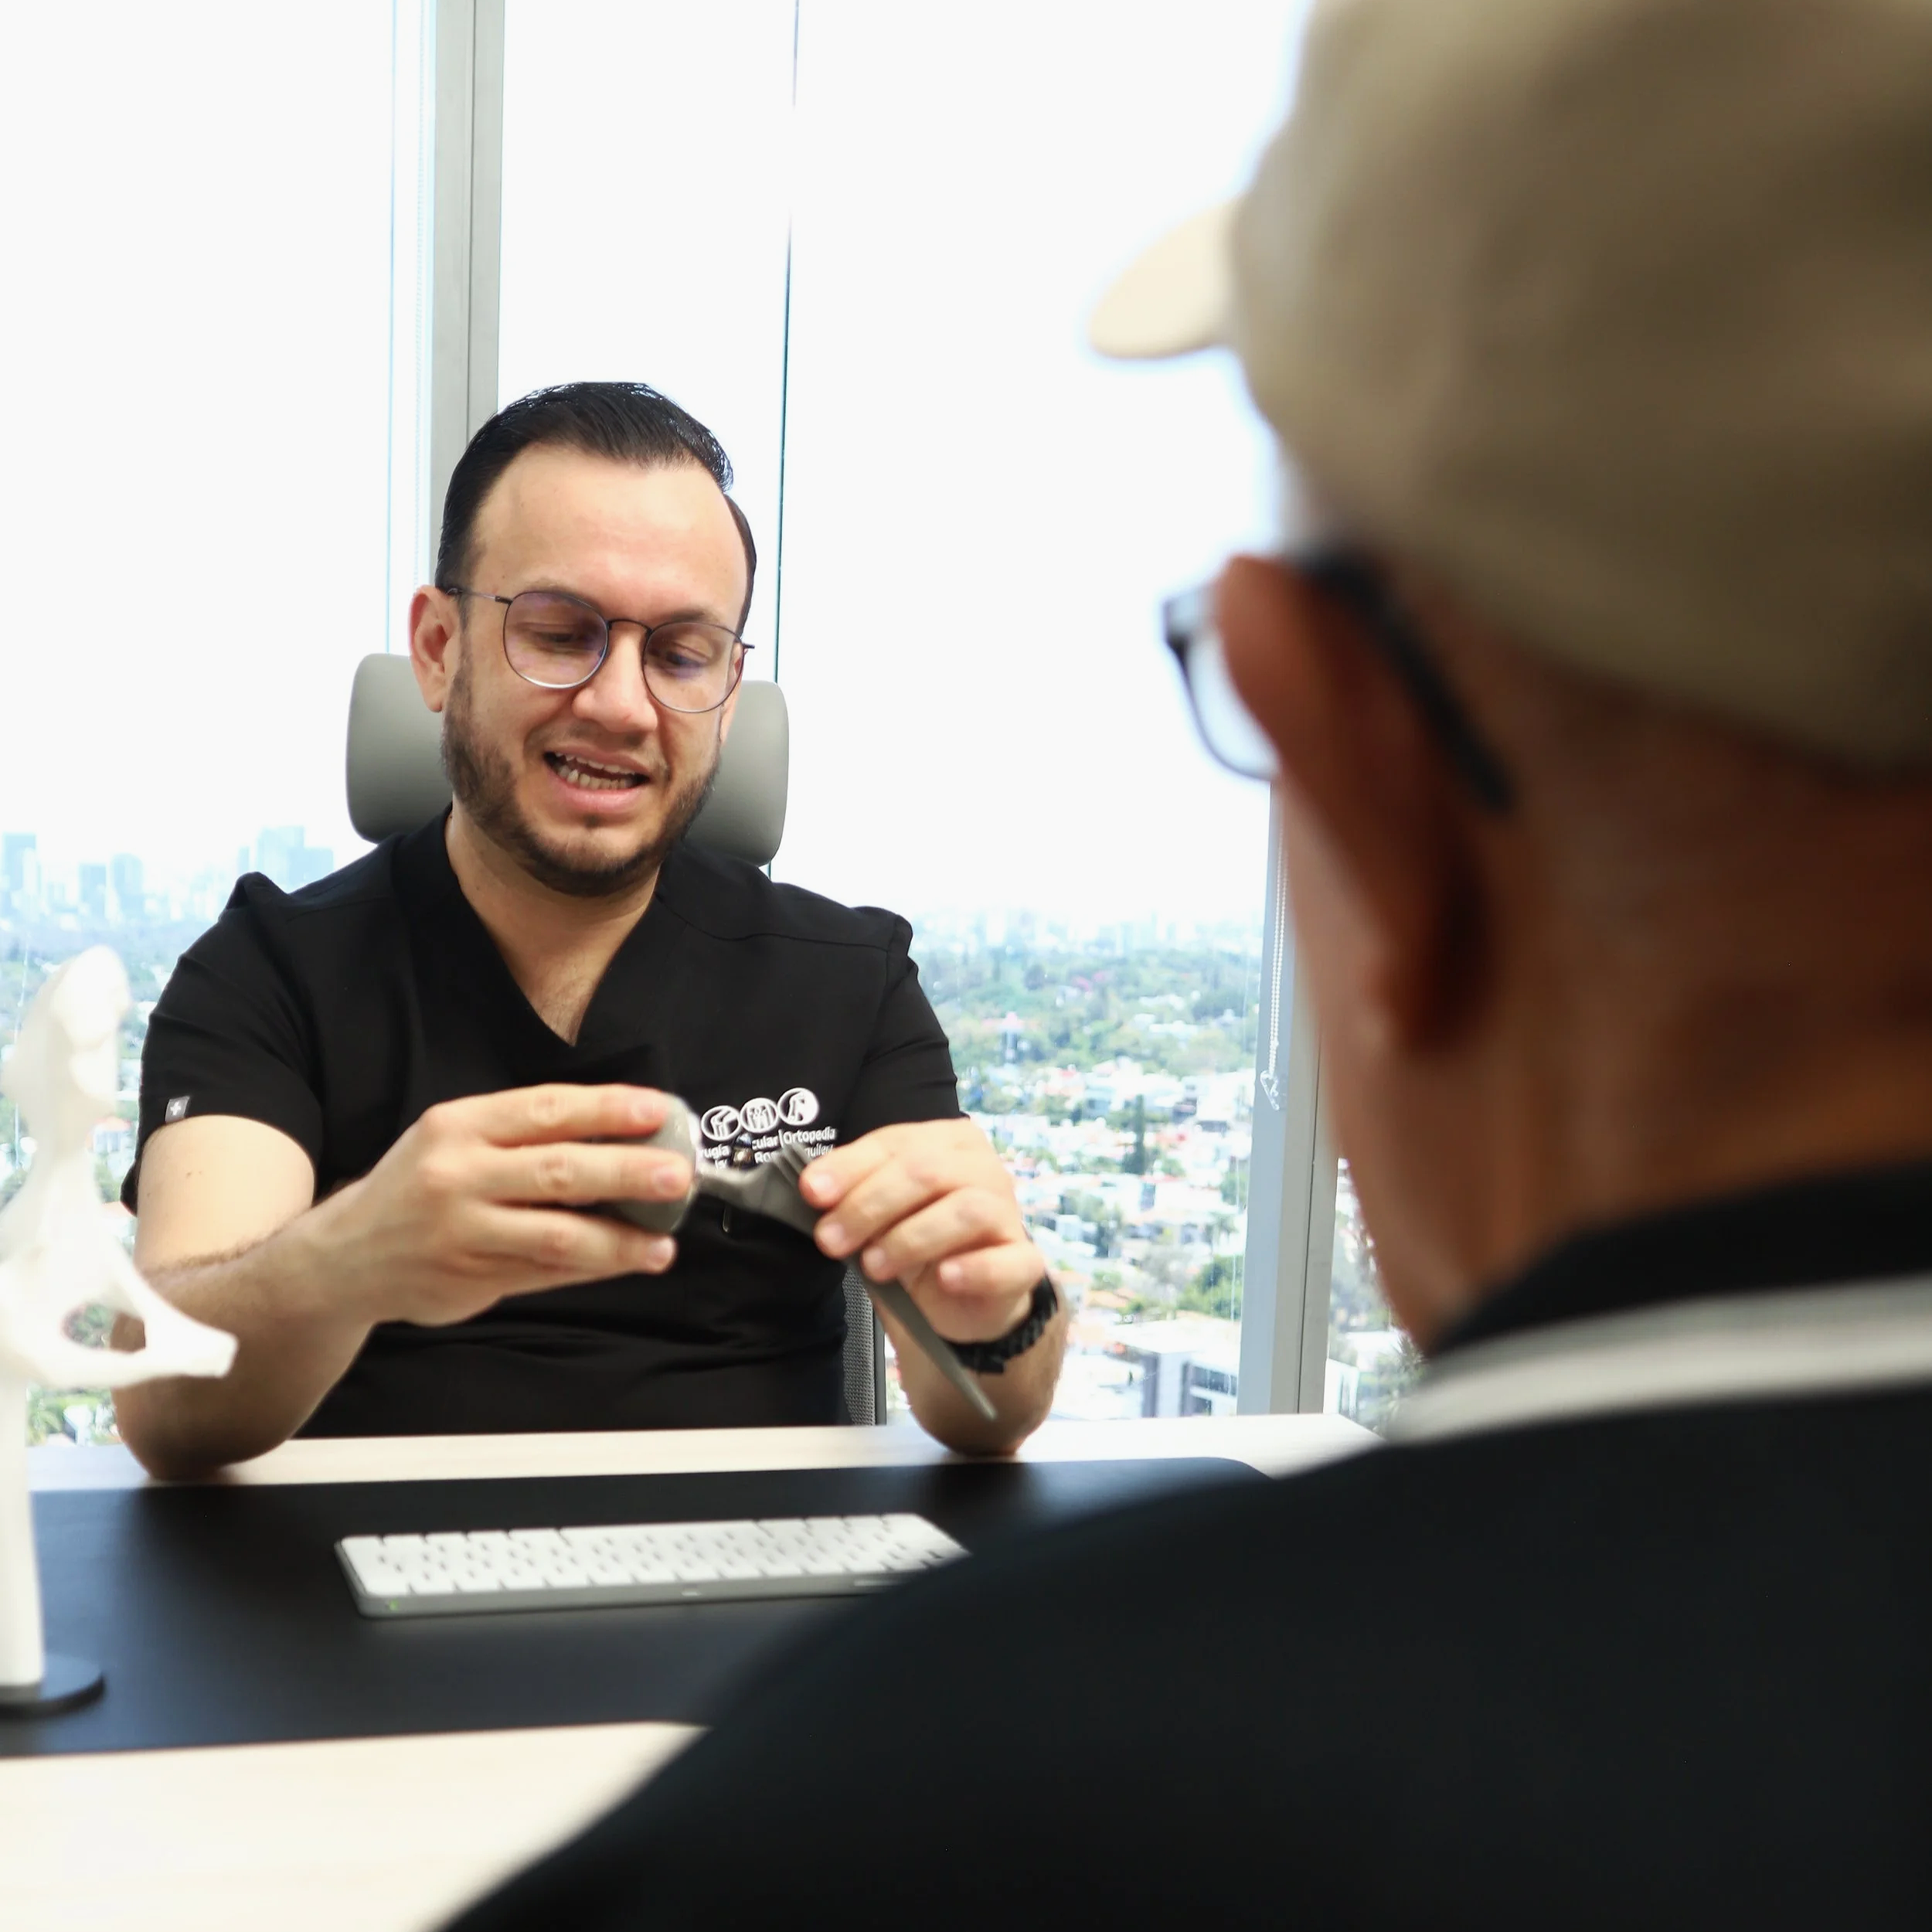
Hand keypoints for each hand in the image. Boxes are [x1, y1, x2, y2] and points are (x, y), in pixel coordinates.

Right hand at [313, 1084, 692, 1327]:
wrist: (342, 1258)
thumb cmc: (418, 1186)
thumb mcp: (454, 1140)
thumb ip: (524, 1138)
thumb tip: (623, 1135)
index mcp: (459, 1125)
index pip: (546, 1109)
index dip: (607, 1109)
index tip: (659, 1110)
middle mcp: (458, 1175)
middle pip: (559, 1170)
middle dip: (626, 1171)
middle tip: (678, 1173)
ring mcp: (463, 1232)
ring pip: (557, 1234)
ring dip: (619, 1238)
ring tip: (664, 1241)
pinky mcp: (471, 1278)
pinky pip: (546, 1272)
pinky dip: (594, 1267)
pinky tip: (631, 1260)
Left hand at [800, 1119, 1045, 1342]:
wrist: (963, 1300)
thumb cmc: (917, 1242)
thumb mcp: (879, 1212)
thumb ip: (852, 1192)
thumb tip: (813, 1187)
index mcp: (948, 1141)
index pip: (895, 1143)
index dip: (850, 1167)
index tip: (813, 1194)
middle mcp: (983, 1168)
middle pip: (926, 1171)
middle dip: (869, 1205)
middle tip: (830, 1241)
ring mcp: (1008, 1214)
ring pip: (965, 1210)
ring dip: (910, 1238)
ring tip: (874, 1267)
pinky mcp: (1023, 1262)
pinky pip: (1007, 1261)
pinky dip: (974, 1268)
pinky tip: (945, 1277)